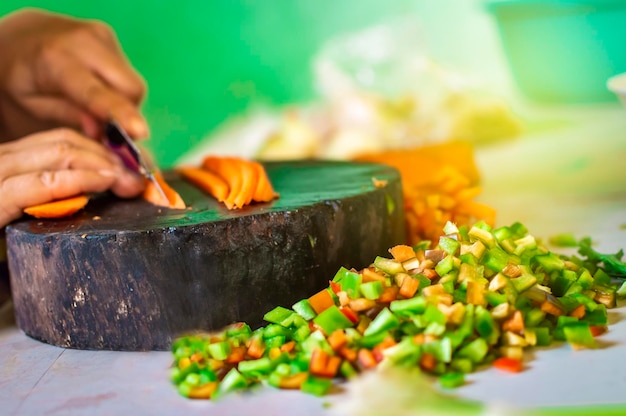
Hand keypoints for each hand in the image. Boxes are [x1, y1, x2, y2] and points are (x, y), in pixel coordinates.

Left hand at [0, 8, 147, 142]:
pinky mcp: (108, 35)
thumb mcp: (32, 105)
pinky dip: (119, 89)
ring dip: (123, 103)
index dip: (120, 113)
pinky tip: (97, 88)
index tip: (140, 131)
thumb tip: (101, 131)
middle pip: (129, 90)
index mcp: (54, 60)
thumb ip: (68, 116)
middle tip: (106, 130)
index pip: (95, 92)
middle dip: (125, 115)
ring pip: (133, 85)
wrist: (18, 36)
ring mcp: (99, 35)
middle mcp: (82, 42)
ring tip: (95, 106)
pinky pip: (128, 74)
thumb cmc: (21, 78)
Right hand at [0, 128, 144, 227]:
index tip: (132, 169)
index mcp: (12, 165)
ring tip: (129, 181)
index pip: (61, 142)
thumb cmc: (0, 252)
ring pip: (57, 152)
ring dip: (102, 163)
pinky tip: (103, 183)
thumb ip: (58, 199)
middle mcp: (1, 162)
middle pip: (65, 143)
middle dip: (109, 156)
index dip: (102, 151)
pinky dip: (79, 179)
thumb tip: (105, 192)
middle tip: (139, 178)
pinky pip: (41, 183)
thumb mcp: (31, 217)